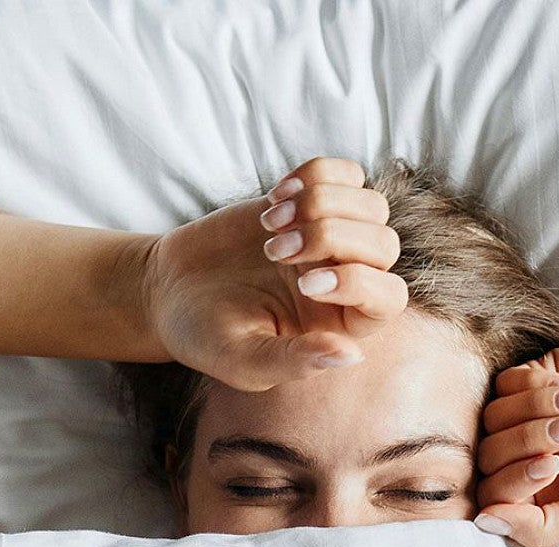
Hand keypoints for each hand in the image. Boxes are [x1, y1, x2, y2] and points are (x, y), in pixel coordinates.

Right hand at [148, 158, 406, 390]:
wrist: (169, 292)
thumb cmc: (207, 337)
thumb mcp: (244, 360)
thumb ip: (295, 360)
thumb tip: (352, 355)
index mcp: (342, 324)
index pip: (389, 298)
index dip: (358, 283)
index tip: (304, 284)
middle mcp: (347, 278)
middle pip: (385, 244)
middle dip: (332, 237)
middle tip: (275, 252)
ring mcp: (332, 238)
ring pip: (372, 205)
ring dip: (321, 205)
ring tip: (269, 224)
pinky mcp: (309, 203)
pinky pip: (345, 174)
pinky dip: (315, 176)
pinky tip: (273, 198)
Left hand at [474, 333, 558, 546]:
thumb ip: (541, 529)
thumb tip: (484, 523)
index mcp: (537, 496)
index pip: (491, 497)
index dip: (514, 479)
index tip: (553, 464)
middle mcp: (524, 458)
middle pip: (487, 455)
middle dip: (530, 439)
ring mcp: (522, 417)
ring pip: (492, 416)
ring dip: (538, 409)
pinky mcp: (528, 379)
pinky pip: (503, 383)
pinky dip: (537, 385)